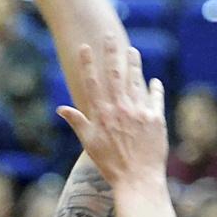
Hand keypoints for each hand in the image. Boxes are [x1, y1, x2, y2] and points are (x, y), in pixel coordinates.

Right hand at [53, 33, 167, 190]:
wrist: (137, 180)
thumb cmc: (110, 165)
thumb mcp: (89, 143)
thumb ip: (77, 122)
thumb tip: (61, 108)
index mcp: (102, 114)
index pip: (93, 83)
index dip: (88, 64)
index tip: (85, 47)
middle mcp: (120, 109)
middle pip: (115, 75)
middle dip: (112, 54)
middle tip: (111, 36)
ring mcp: (139, 112)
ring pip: (136, 82)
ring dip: (133, 64)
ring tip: (132, 51)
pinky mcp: (156, 119)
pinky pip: (155, 98)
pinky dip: (154, 89)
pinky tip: (153, 81)